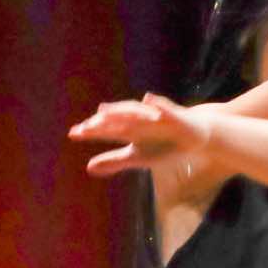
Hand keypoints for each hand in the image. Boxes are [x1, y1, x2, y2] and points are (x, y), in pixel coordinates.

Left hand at [68, 92, 213, 177]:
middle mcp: (138, 120)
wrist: (194, 137)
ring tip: (104, 111)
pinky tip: (147, 100)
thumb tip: (88, 167)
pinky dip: (156, 103)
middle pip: (116, 119)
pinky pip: (163, 107)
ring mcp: (155, 116)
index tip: (73, 133)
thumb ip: (114, 160)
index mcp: (129, 130)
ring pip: (135, 111)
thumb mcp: (137, 157)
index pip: (106, 130)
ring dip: (121, 110)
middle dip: (102, 122)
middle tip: (86, 127)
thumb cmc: (163, 145)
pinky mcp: (173, 115)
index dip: (90, 131)